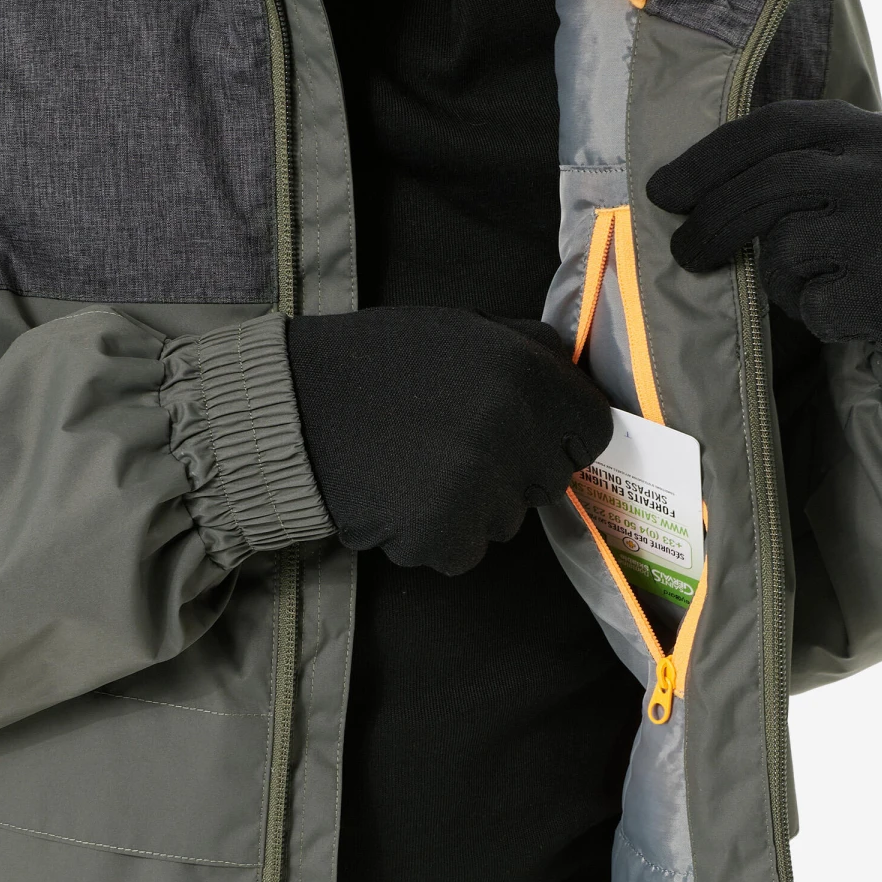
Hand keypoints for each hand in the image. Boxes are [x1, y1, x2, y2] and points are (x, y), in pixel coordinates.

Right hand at [287, 306, 611, 574]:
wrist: (289, 411)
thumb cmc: (374, 366)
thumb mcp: (461, 328)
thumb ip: (528, 350)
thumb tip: (576, 377)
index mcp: (524, 371)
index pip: (591, 431)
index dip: (558, 435)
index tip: (524, 436)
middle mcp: (512, 428)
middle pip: (550, 480)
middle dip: (514, 473)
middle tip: (453, 449)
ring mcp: (479, 485)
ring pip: (507, 520)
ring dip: (472, 507)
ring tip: (416, 468)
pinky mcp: (442, 534)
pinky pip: (464, 552)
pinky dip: (434, 538)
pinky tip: (399, 501)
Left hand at [646, 100, 881, 384]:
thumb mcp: (874, 186)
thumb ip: (809, 168)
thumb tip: (695, 182)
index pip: (779, 125)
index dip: (710, 157)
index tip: (664, 190)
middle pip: (772, 184)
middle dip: (714, 221)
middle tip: (686, 252)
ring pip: (787, 248)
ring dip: (780, 279)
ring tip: (814, 286)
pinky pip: (814, 305)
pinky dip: (815, 316)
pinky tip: (850, 315)